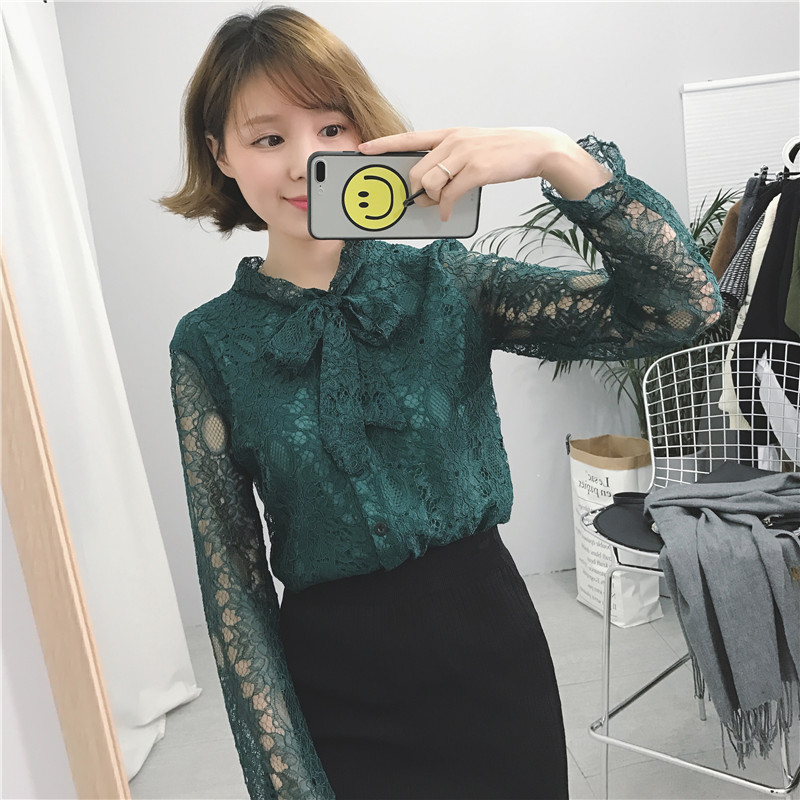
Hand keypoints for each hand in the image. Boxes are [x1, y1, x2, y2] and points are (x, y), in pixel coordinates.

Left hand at [358, 127, 610, 220]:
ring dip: (430, 200)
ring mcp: (465, 154)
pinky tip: (446, 213)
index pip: (409, 138)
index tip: (363, 149)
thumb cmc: (501, 152)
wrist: (535, 148)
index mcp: (448, 134)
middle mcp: (453, 140)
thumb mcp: (471, 149)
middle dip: (414, 190)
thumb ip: (447, 163)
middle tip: (420, 201)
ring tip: (438, 206)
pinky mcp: (476, 170)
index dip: (384, 145)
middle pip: (416, 169)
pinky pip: (448, 195)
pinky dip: (444, 208)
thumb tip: (427, 187)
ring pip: (429, 182)